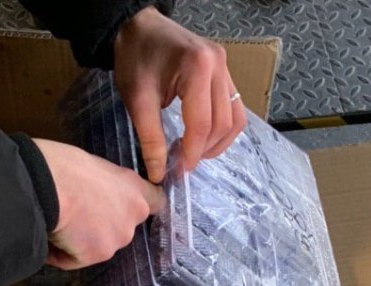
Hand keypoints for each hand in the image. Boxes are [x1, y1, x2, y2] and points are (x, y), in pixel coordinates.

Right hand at [34, 139, 162, 269]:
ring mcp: (117, 238)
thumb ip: (107, 186)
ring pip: (100, 245)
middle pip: (121, 228)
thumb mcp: (93, 166)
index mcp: (134, 188)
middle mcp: (132, 216)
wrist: (43, 185)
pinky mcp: (98, 255)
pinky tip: (52, 236)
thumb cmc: (61, 166)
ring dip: (81, 240)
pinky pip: (77, 259)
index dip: (140, 207)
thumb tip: (99, 196)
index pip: (156, 202)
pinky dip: (62, 253)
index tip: (130, 208)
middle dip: (101, 225)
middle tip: (75, 212)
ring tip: (59, 222)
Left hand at [113, 6, 246, 182]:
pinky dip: (222, 129)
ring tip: (193, 151)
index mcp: (197, 67)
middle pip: (223, 124)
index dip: (192, 153)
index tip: (178, 170)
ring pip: (235, 119)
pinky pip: (234, 109)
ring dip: (217, 143)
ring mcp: (226, 67)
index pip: (202, 124)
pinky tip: (203, 136)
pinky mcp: (226, 72)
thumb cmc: (136, 57)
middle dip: (203, 150)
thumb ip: (151, 138)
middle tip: (182, 162)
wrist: (141, 27)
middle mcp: (218, 65)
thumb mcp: (137, 100)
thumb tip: (160, 173)